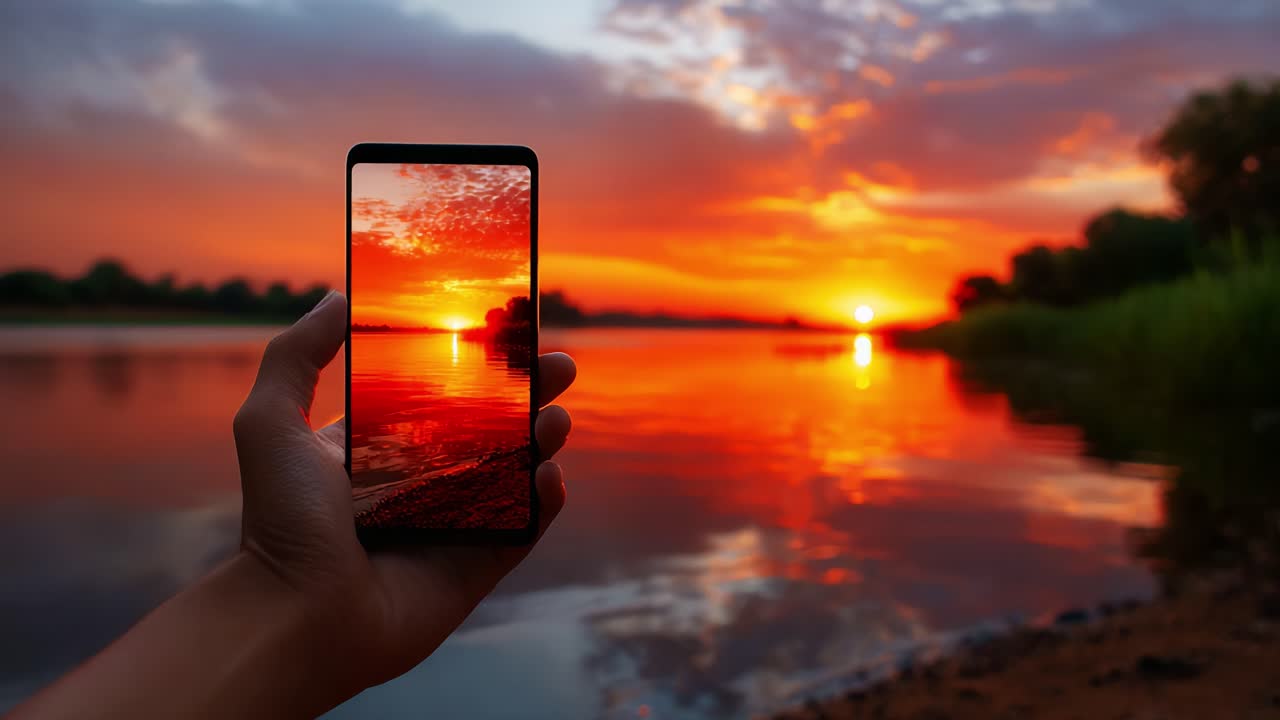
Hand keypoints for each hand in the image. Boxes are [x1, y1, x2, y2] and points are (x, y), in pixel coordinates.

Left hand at [233, 290, 575, 695]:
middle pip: (492, 426)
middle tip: (558, 366)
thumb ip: (296, 355)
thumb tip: (337, 297)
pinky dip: (545, 501)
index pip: (443, 395)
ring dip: (543, 440)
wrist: (297, 615)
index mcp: (382, 448)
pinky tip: (549, 476)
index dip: (479, 365)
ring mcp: (455, 524)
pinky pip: (525, 527)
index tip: (509, 331)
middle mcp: (422, 482)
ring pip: (516, 472)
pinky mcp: (479, 565)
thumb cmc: (282, 523)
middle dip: (529, 393)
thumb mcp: (270, 422)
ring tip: (555, 419)